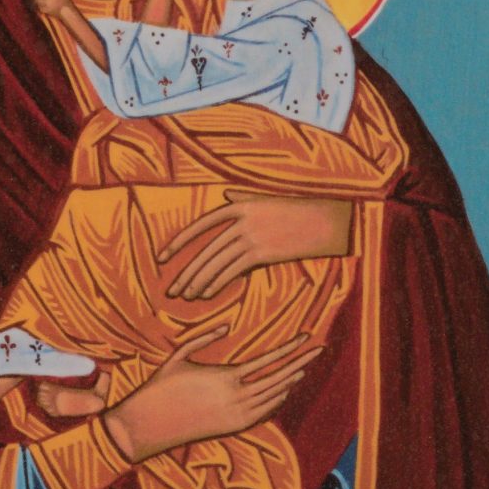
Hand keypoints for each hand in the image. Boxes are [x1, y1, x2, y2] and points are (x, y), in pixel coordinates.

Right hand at [103, 327, 321, 465]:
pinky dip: (277, 401)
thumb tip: (226, 326)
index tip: (305, 337)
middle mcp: (237, 398)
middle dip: (301, 362)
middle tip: (319, 349)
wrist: (148, 426)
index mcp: (226, 377)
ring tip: (304, 367)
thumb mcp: (179, 355)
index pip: (268, 360)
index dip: (290, 348)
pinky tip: (284, 391)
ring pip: (274, 397)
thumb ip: (204, 337)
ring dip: (291, 381)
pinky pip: (263, 413)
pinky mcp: (233, 429)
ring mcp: (237, 416)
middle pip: (279, 378)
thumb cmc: (160, 386)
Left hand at [160, 196, 353, 301]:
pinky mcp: (262, 252)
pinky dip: (216, 284)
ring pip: (216, 263)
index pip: (200, 225)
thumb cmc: (298, 210)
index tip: (162, 258)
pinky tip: (206, 294)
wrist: (326, 220)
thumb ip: (244, 195)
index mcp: (239, 204)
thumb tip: (226, 192)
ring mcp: (251, 236)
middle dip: (186, 272)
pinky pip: (232, 271)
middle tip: (171, 289)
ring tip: (186, 296)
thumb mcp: (268, 198)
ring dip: (198, 282)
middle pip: (205, 250)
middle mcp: (241, 219)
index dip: (179, 242)